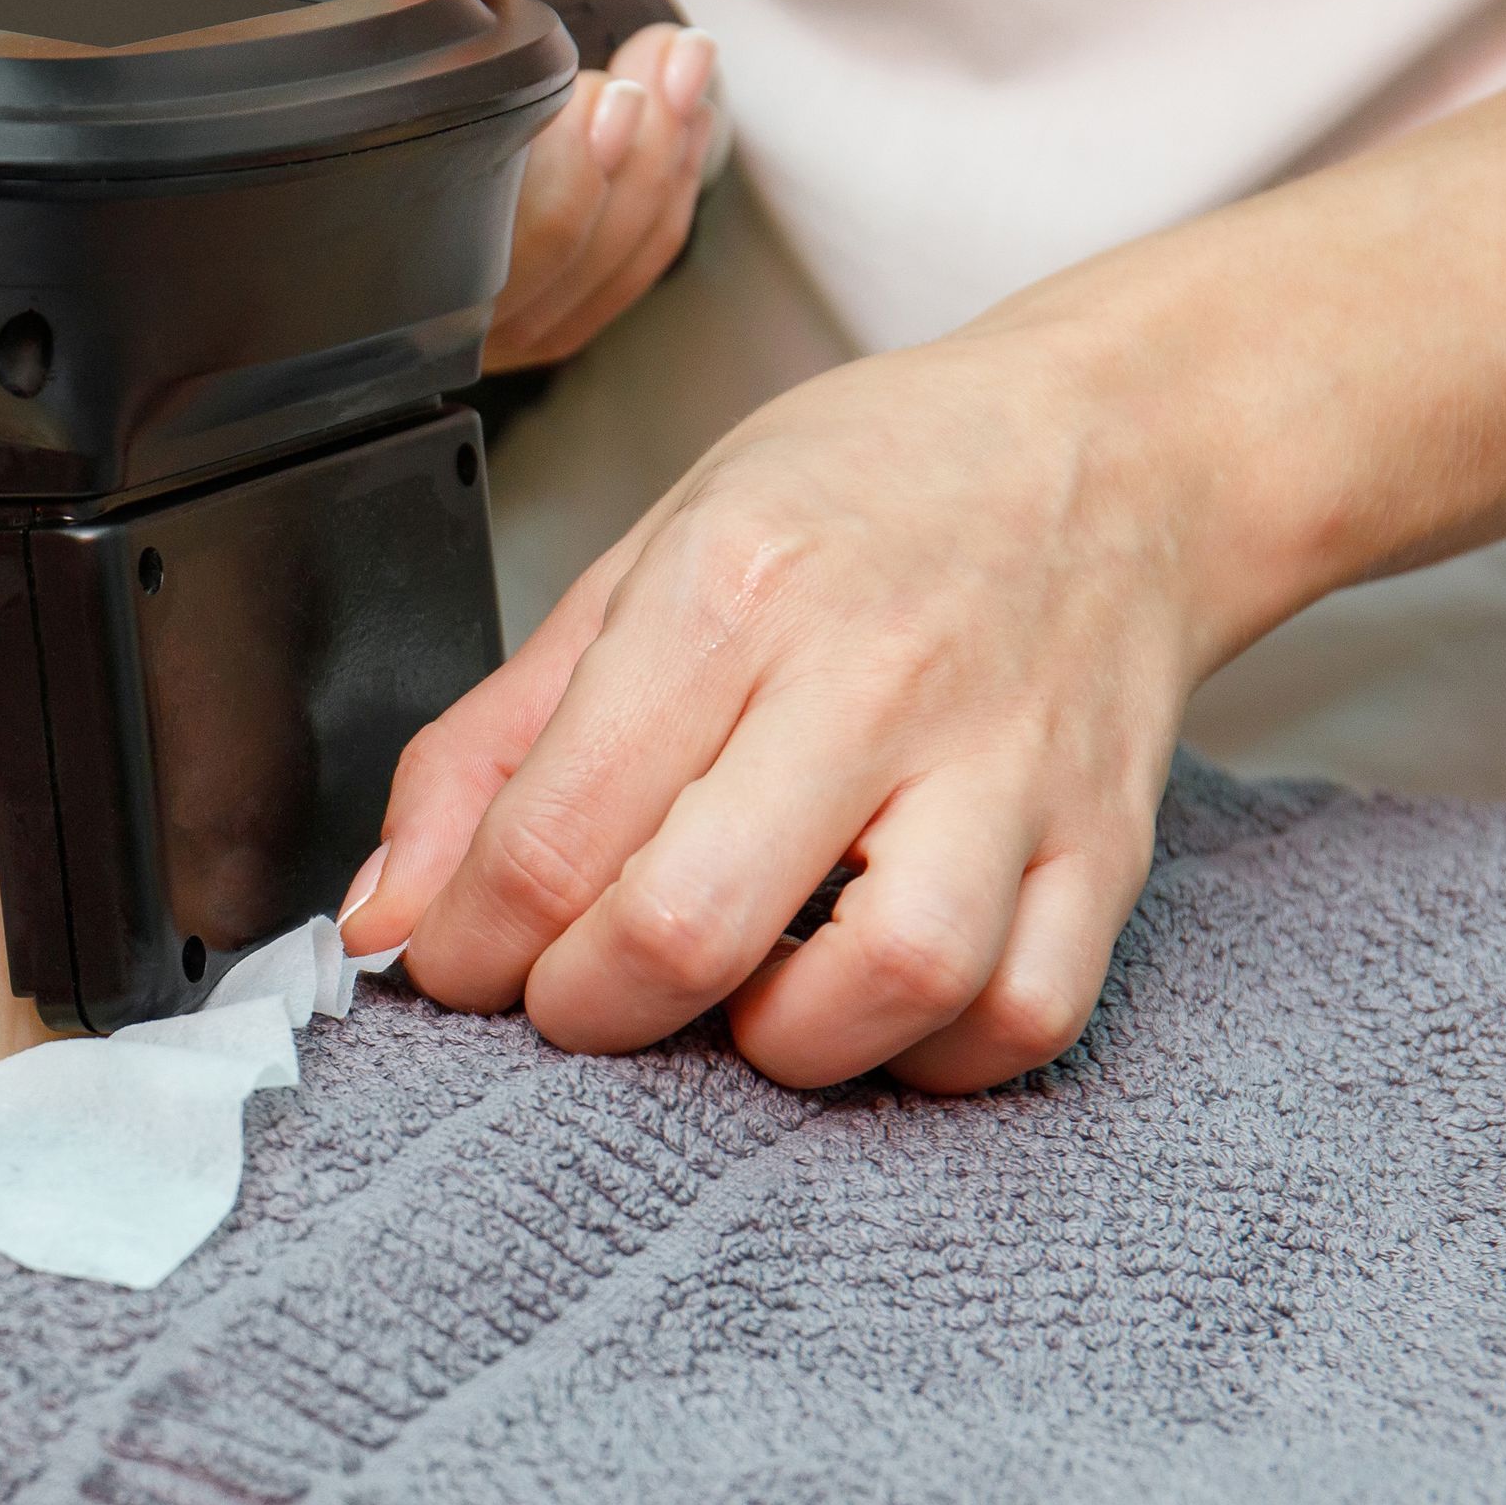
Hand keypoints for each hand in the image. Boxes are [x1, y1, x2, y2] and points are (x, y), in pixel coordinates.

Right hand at [212, 0, 722, 376]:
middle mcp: (338, 212)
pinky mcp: (494, 243)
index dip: (508, 198)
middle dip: (600, 195)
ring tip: (674, 74)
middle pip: (487, 302)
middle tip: (643, 78)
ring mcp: (421, 245)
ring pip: (547, 308)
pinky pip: (582, 292)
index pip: (382, 243)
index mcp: (276, 128)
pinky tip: (677, 120)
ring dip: (642, 201)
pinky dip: (651, 216)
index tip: (587, 96)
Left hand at [344, 305, 1231, 1092]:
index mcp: (730, 588)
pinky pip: (1023, 1014)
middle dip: (589, 1010)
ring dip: (776, 1044)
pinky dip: (931, 1057)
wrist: (1118, 447)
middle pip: (690, 925)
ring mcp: (1009, 765)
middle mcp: (875, 676)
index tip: (459, 964)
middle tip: (572, 996)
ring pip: (887, 985)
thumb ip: (494, 746)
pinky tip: (868, 1004)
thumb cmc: (863, 500)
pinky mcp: (1107, 841)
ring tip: (736, 998)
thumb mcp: (641, 563)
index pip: (554, 833)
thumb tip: (388, 915)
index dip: (472, 945)